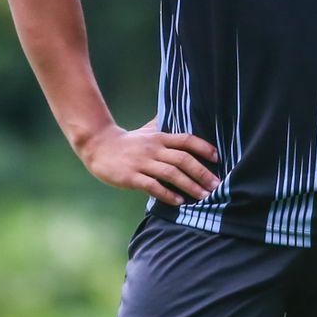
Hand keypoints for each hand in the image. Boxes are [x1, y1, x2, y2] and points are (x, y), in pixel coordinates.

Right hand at [79, 117, 219, 206]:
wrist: (99, 147)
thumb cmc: (129, 142)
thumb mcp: (147, 131)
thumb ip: (165, 126)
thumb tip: (184, 115)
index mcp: (160, 137)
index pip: (186, 140)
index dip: (204, 148)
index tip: (218, 158)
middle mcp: (153, 149)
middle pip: (183, 159)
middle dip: (202, 173)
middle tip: (216, 186)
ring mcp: (142, 163)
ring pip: (171, 174)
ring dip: (189, 186)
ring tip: (203, 196)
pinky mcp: (131, 177)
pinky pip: (152, 186)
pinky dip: (167, 194)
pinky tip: (179, 201)